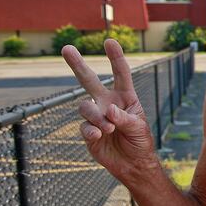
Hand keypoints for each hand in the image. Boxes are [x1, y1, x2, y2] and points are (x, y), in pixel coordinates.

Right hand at [62, 39, 156, 181]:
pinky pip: (84, 126)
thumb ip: (125, 118)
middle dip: (78, 64)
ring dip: (96, 117)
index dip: (115, 58)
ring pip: (85, 106)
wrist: (132, 164)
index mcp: (125, 97)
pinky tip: (100, 136)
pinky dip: (92, 131)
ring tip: (109, 129)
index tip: (110, 41)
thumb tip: (108, 110)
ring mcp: (96, 116)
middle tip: (66, 48)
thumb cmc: (140, 141)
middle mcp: (107, 102)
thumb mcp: (139, 128)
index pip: (121, 74)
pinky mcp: (88, 132)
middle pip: (89, 80)